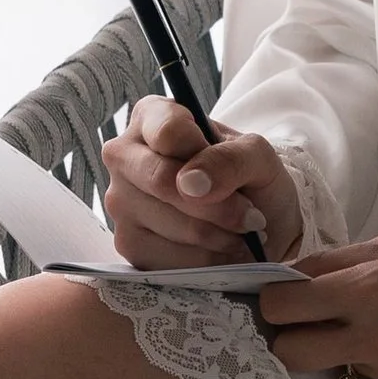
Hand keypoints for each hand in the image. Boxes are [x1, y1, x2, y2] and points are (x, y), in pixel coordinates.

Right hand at [102, 98, 304, 268]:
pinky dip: (207, 260)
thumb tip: (189, 183)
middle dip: (218, 206)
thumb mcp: (257, 156)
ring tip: (241, 232)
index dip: (203, 154)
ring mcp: (120, 202)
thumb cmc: (250, 178)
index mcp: (152, 118)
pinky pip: (169, 258)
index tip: (232, 172)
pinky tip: (221, 250)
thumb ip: (229, 159)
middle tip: (252, 216)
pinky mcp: (128, 244)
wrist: (255, 223)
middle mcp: (125, 156)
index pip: (167, 130)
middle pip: (161, 179)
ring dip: (219, 235)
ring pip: (171, 224)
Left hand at [257, 234, 377, 378]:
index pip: (282, 307)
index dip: (273, 301)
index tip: (283, 297)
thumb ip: (337, 262)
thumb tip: (290, 275)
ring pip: (338, 366)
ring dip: (347, 349)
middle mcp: (371, 339)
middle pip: (289, 355)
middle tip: (309, 325)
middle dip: (289, 338)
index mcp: (364, 291)